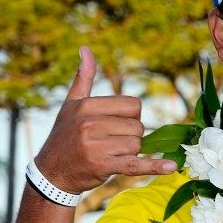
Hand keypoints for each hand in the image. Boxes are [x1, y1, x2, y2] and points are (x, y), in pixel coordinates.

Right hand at [34, 46, 176, 193]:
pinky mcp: (103, 166)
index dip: (130, 117)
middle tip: (110, 144)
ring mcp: (96, 145)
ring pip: (137, 145)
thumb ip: (83, 78)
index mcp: (88, 106)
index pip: (133, 105)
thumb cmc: (64, 136)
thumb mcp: (71, 105)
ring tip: (108, 155)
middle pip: (137, 127)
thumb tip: (85, 48)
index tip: (115, 126)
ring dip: (129, 153)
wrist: (51, 173)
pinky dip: (154, 165)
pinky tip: (171, 166)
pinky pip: (135, 164)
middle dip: (130, 137)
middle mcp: (91, 123)